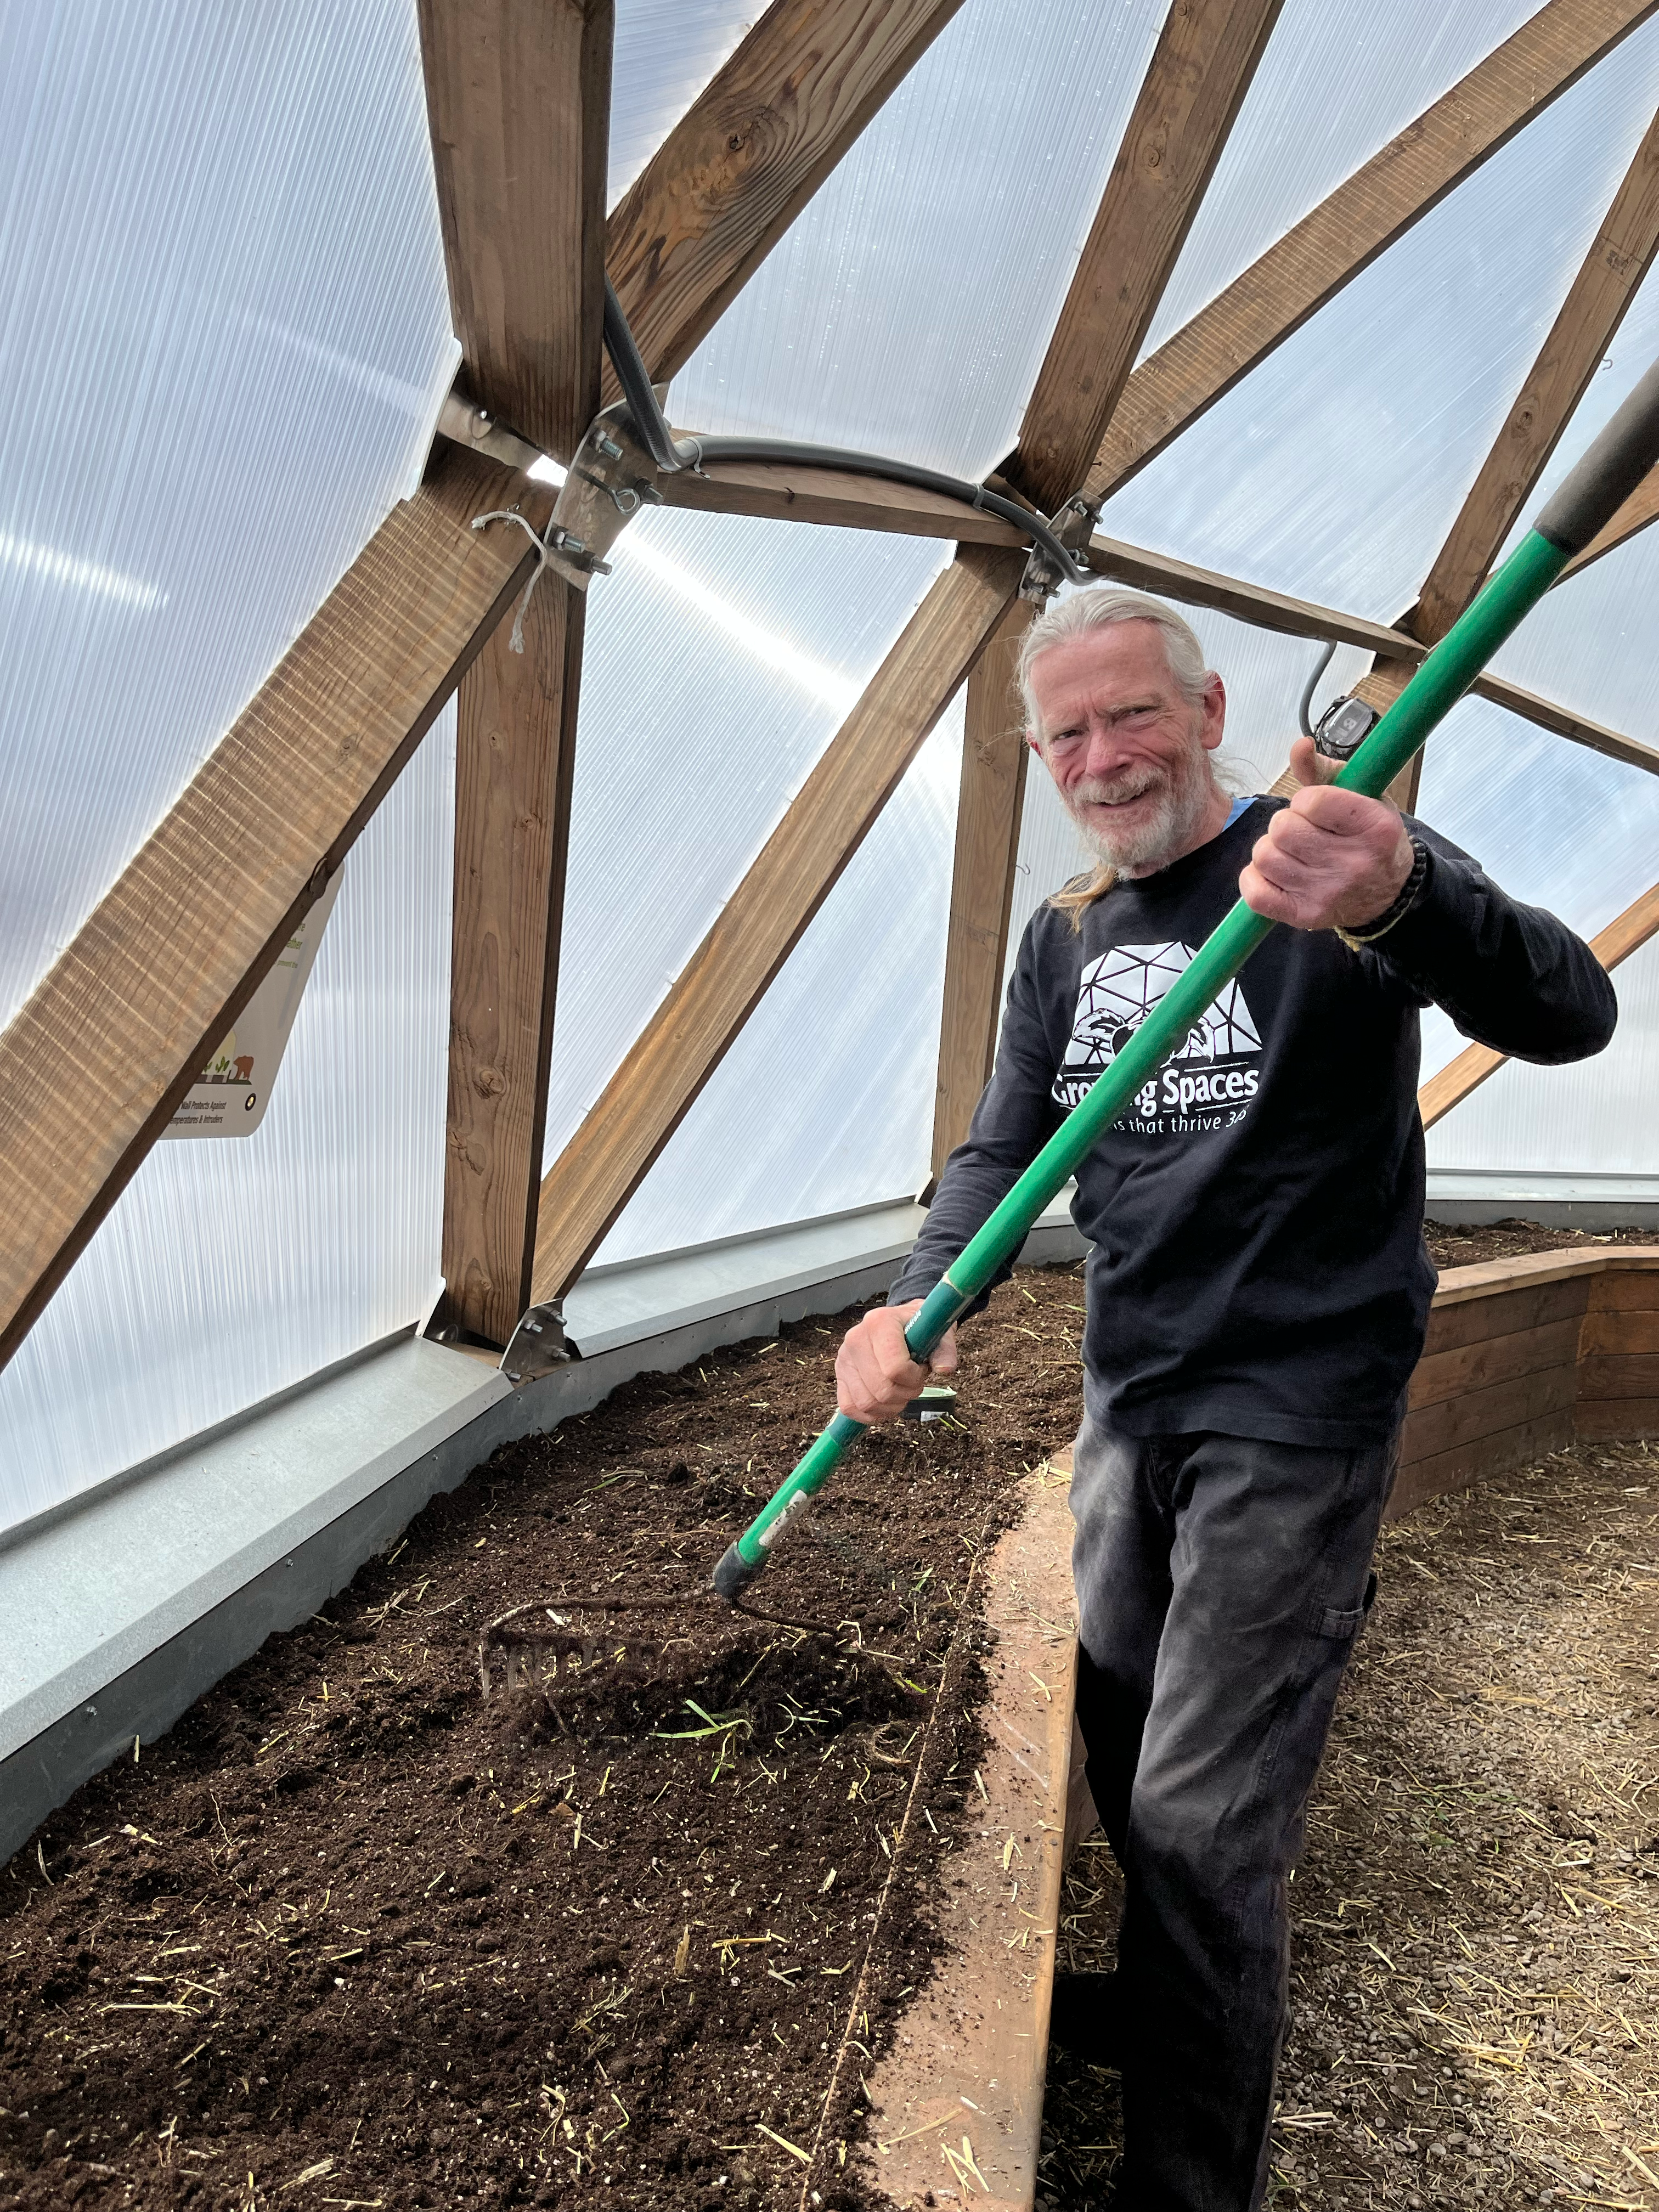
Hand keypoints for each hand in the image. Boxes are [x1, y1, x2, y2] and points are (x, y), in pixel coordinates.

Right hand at [835, 1299, 957, 1424]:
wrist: (900, 1322)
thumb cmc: (919, 1328)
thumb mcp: (938, 1332)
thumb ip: (944, 1350)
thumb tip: (945, 1369)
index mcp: (878, 1323)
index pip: (894, 1368)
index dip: (914, 1378)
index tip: (921, 1369)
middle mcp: (855, 1338)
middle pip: (881, 1389)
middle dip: (905, 1394)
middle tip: (914, 1383)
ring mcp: (844, 1358)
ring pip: (866, 1403)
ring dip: (890, 1406)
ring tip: (901, 1391)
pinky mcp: (839, 1375)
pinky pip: (850, 1407)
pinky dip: (871, 1413)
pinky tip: (886, 1403)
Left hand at [1240, 741, 1411, 930]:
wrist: (1388, 892)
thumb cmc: (1369, 837)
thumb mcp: (1362, 796)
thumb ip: (1324, 769)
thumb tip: (1299, 746)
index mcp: (1374, 827)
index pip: (1312, 801)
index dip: (1306, 800)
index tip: (1317, 808)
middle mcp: (1354, 864)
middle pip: (1281, 830)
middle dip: (1286, 824)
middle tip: (1303, 830)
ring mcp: (1328, 893)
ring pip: (1264, 857)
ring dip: (1271, 849)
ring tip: (1293, 852)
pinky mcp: (1305, 916)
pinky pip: (1254, 893)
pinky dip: (1255, 878)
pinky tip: (1275, 873)